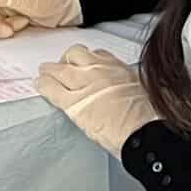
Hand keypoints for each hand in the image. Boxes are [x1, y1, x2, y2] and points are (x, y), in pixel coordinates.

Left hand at [36, 45, 156, 154]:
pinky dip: (43, 85)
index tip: (85, 65)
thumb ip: (128, 86)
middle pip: (75, 54)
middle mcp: (100, 71)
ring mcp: (84, 84)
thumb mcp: (144, 94)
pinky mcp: (73, 102)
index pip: (98, 54)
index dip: (88, 60)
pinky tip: (40, 84)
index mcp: (119, 69)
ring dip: (51, 70)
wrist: (145, 135)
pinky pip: (51, 87)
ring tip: (45, 73)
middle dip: (68, 60)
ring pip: (59, 68)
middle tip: (63, 68)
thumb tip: (125, 91)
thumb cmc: (150, 121)